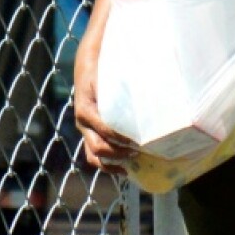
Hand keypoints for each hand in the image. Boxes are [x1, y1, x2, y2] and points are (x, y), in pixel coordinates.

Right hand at [73, 59, 137, 173]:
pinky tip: (124, 169)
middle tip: (140, 151)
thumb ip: (124, 89)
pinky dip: (108, 165)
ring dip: (113, 163)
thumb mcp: (111, 77)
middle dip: (120, 153)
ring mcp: (85, 130)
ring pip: (94, 155)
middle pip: (99, 147)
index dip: (122, 138)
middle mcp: (83, 123)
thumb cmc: (103, 70)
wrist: (87, 66)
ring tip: (132, 164)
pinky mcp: (89, 134)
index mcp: (86, 109)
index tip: (140, 141)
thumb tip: (151, 97)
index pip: (105, 130)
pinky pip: (93, 155)